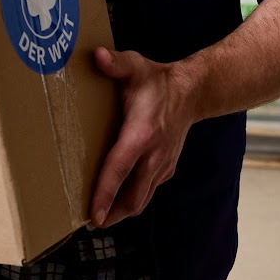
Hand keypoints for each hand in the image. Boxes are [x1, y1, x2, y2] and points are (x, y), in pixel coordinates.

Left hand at [88, 47, 200, 229]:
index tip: (93, 216)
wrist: (193, 92)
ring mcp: (162, 165)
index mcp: (141, 135)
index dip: (105, 194)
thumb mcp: (135, 66)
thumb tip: (96, 56)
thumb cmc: (156, 80)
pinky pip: (146, 192)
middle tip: (86, 222)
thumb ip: (115, 63)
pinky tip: (115, 201)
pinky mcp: (165, 168)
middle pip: (132, 197)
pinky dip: (131, 200)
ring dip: (121, 211)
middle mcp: (153, 156)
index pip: (119, 170)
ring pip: (141, 199)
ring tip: (97, 218)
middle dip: (111, 213)